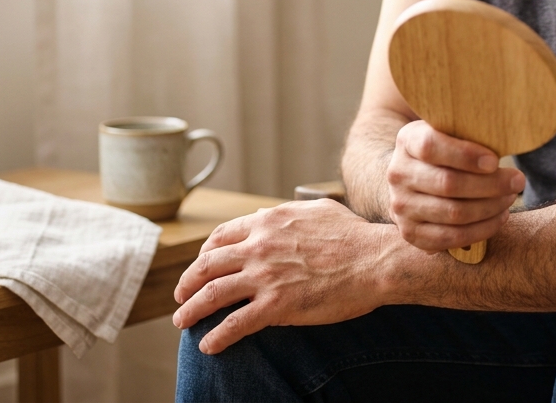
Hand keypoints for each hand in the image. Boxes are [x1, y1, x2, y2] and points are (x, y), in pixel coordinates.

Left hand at [172, 198, 390, 353]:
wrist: (375, 260)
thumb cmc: (354, 235)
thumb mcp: (317, 210)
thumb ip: (288, 213)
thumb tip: (270, 216)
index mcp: (269, 222)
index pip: (220, 236)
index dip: (204, 253)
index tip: (200, 266)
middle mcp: (260, 246)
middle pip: (207, 265)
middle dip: (187, 283)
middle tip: (180, 296)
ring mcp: (266, 276)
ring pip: (211, 294)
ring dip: (190, 310)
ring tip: (181, 322)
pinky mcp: (276, 306)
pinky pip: (234, 325)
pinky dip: (215, 337)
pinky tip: (208, 346)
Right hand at [387, 120, 524, 251]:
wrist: (409, 177)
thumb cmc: (443, 150)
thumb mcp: (447, 131)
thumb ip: (467, 132)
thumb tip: (503, 138)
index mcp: (407, 141)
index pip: (431, 146)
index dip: (465, 155)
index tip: (495, 160)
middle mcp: (398, 174)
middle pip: (448, 184)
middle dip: (490, 185)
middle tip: (517, 181)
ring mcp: (401, 207)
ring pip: (453, 213)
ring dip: (490, 207)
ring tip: (510, 197)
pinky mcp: (410, 233)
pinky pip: (451, 237)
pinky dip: (482, 230)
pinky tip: (500, 217)